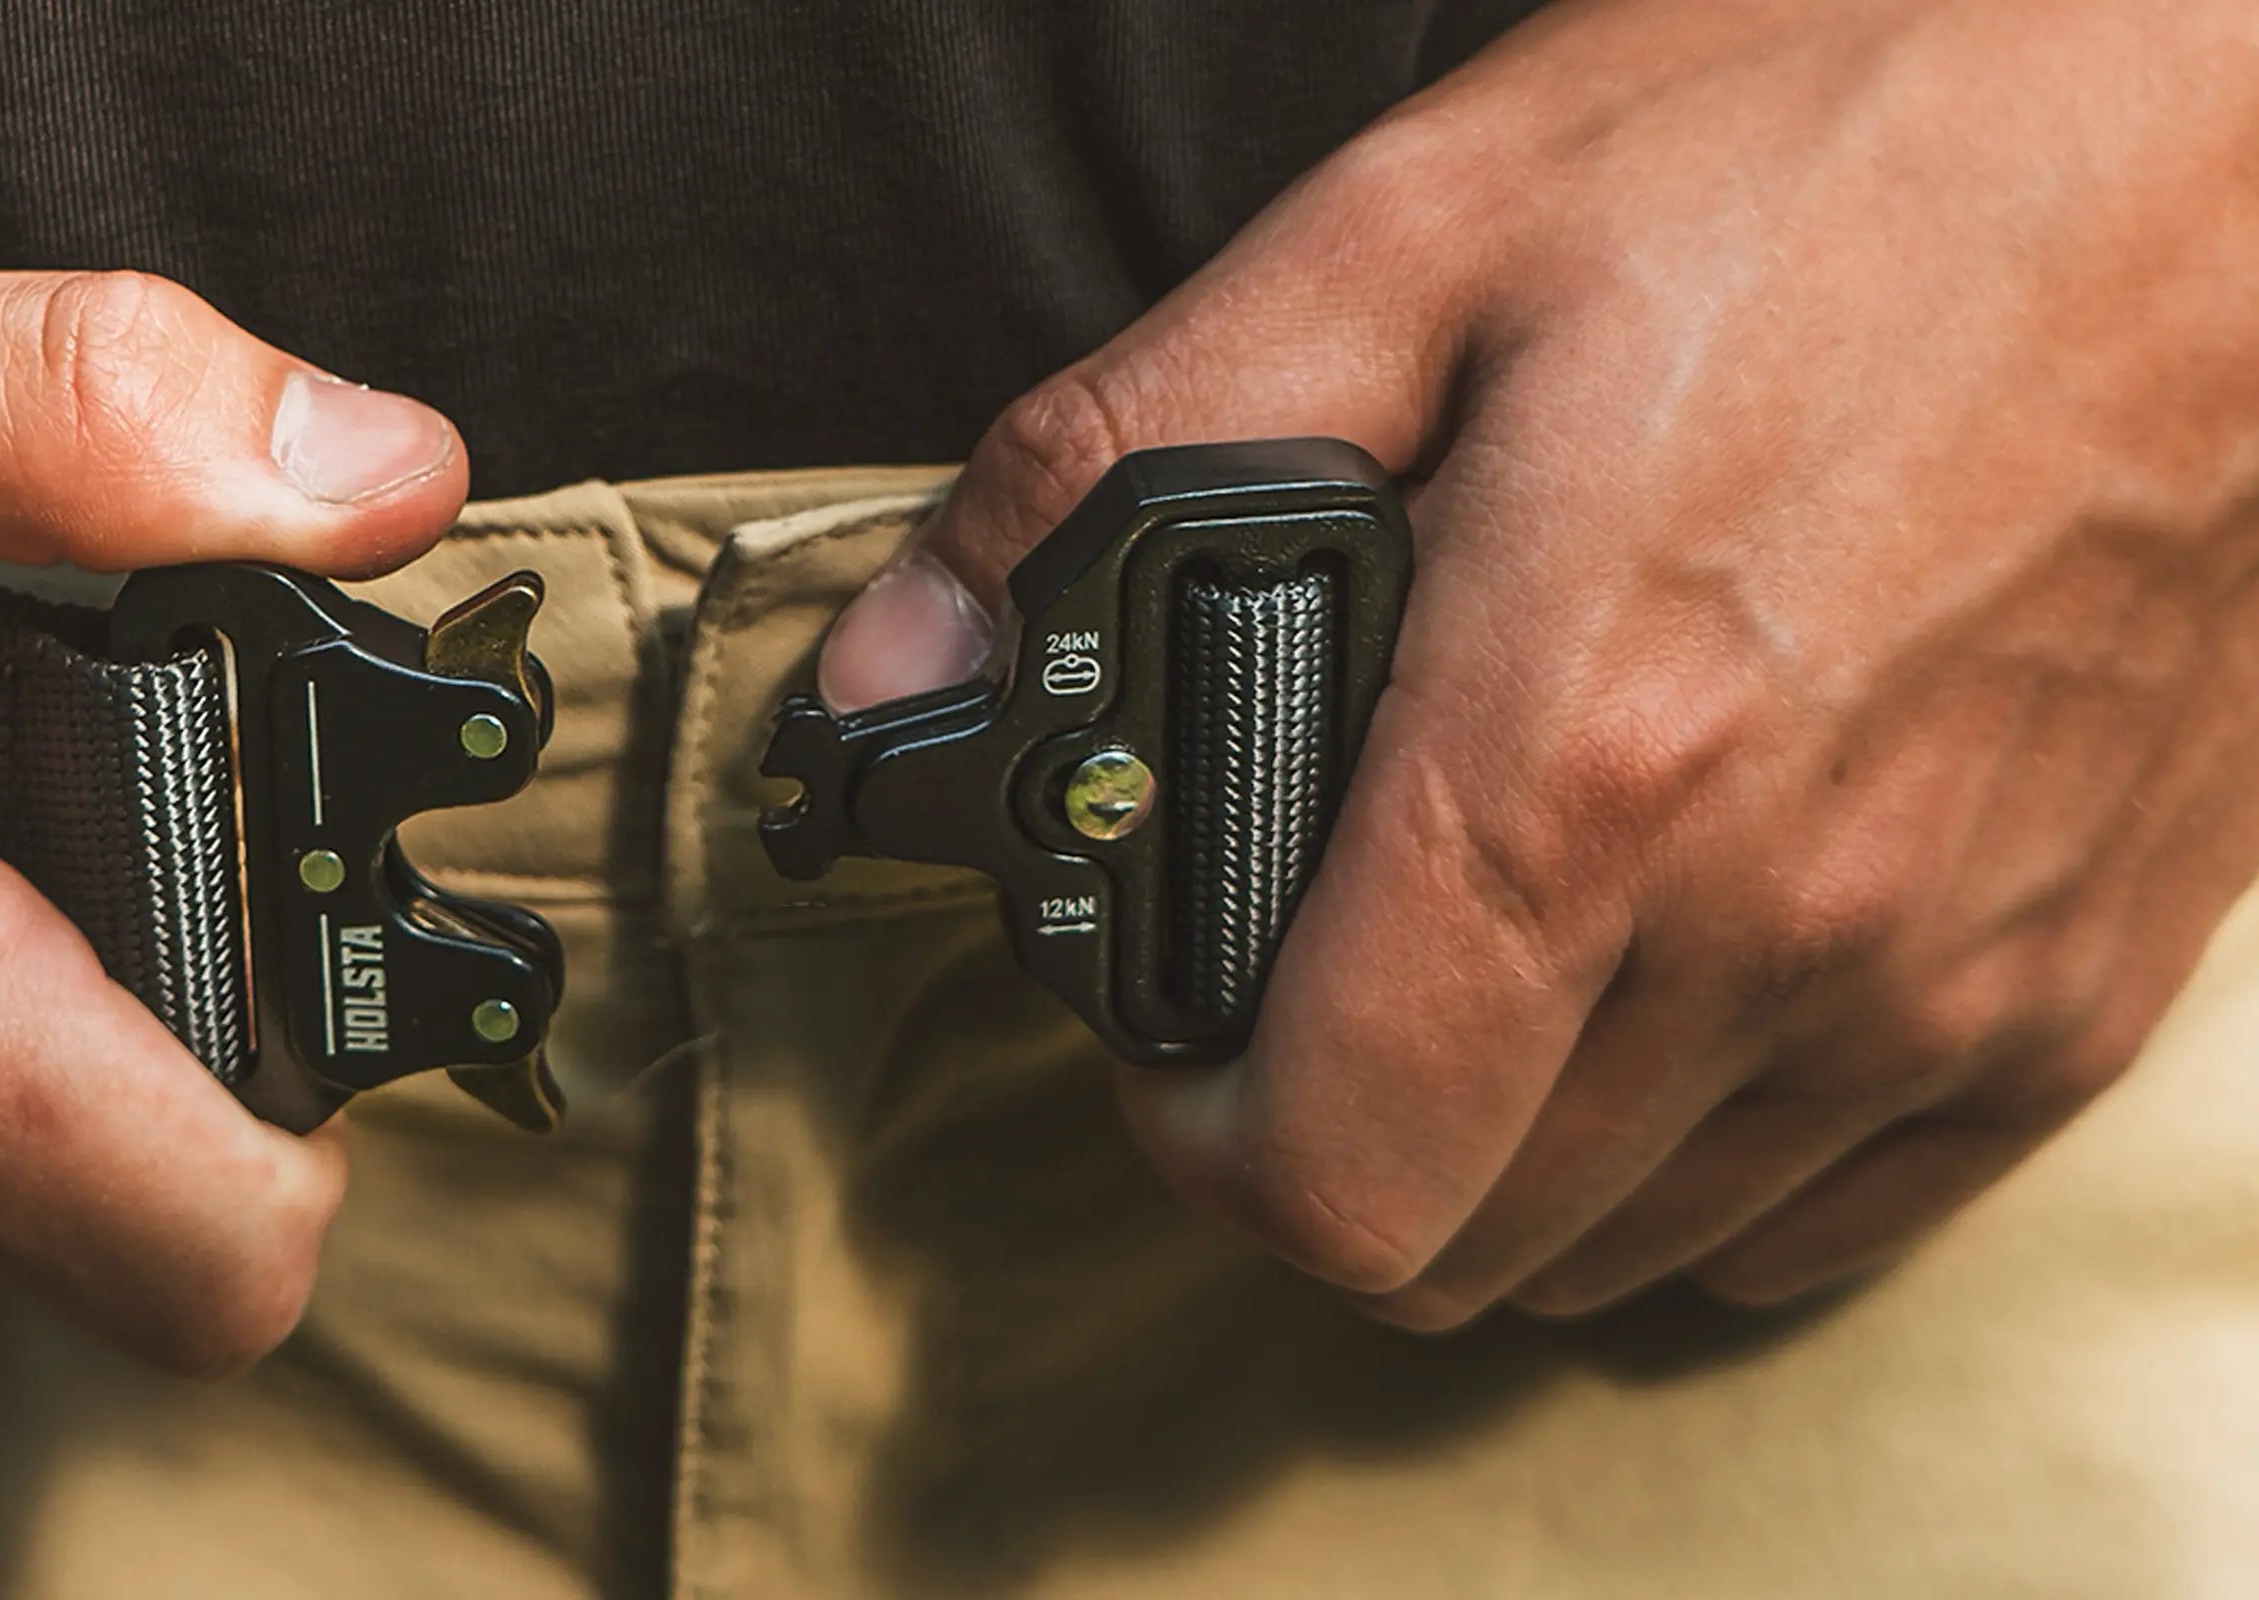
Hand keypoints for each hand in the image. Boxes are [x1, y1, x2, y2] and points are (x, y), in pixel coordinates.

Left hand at [819, 0, 2258, 1326]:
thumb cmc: (1843, 124)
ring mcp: (1959, 984)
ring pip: (1635, 1247)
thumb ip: (1109, 466)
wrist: (2241, 95)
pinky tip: (1673, 965)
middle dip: (1330, 1124)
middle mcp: (1792, 930)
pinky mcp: (2084, 988)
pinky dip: (1705, 1151)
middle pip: (1464, 1246)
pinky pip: (1830, 1217)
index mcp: (1590, 762)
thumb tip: (895, 668)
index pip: (1328, 1180)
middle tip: (1314, 937)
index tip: (1174, 1009)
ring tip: (1494, 924)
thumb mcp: (1415, 229)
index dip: (1191, 1129)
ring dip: (1508, 1143)